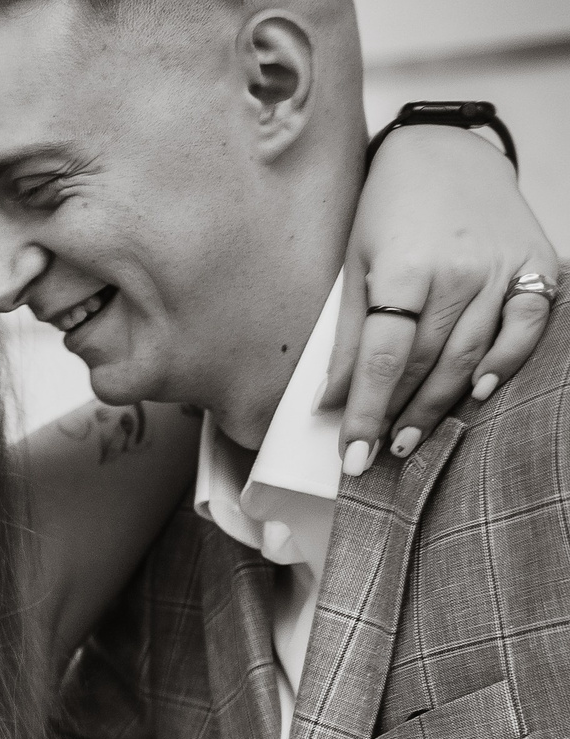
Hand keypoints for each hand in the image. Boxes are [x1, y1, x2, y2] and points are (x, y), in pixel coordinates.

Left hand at [328, 124, 560, 464]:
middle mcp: (459, 270)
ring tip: (413, 438)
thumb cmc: (390, 208)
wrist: (445, 152)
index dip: (367, 413)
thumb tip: (332, 401)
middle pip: (427, 363)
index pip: (384, 359)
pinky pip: (529, 324)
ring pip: (471, 353)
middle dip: (400, 415)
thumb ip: (350, 336)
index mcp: (406, 268)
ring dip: (441, 404)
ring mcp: (502, 268)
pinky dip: (509, 360)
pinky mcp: (535, 264)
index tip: (353, 456)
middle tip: (380, 454)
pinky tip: (481, 390)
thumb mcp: (354, 264)